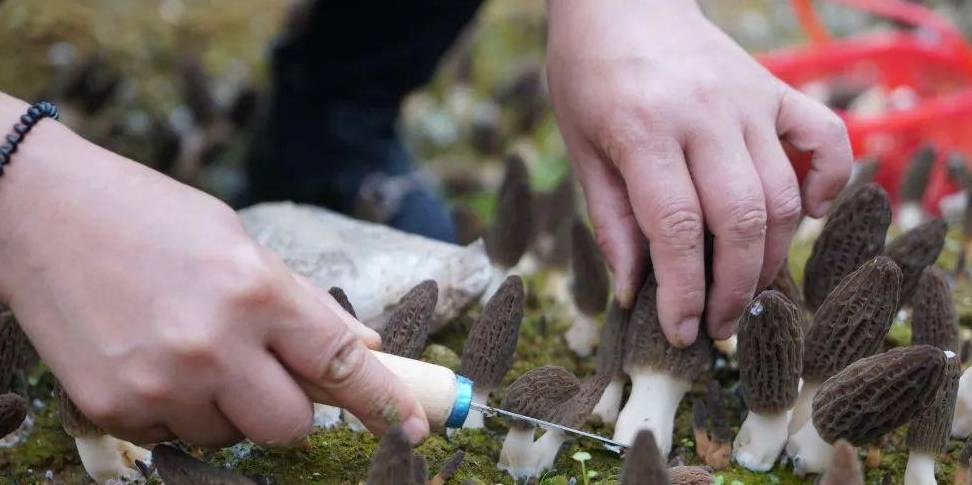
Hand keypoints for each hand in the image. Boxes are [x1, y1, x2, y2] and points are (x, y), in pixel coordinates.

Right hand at [0, 94, 428, 446]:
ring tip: (191, 347)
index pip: (342, 364)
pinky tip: (152, 357)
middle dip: (290, 405)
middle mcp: (212, 345)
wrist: (36, 211)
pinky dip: (178, 408)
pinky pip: (175, 436)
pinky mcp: (114, 408)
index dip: (385, 401)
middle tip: (265, 367)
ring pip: (232, 434)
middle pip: (290, 424)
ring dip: (228, 405)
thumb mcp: (240, 244)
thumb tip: (362, 349)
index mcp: (256, 291)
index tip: (414, 426)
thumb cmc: (150, 216)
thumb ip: (303, 304)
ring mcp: (159, 383)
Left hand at [546, 0, 850, 345]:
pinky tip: (806, 215)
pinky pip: (825, 137)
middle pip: (740, 218)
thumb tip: (633, 292)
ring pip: (782, 193)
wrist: (622, 1)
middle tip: (717, 325)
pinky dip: (828, 181)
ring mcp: (748, 99)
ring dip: (771, 255)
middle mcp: (703, 113)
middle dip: (732, 288)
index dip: (682, 290)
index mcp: (643, 128)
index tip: (681, 332)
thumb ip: (610, 220)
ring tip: (744, 290)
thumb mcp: (580, 148)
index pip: (675, 226)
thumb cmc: (590, 77)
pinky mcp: (775, 89)